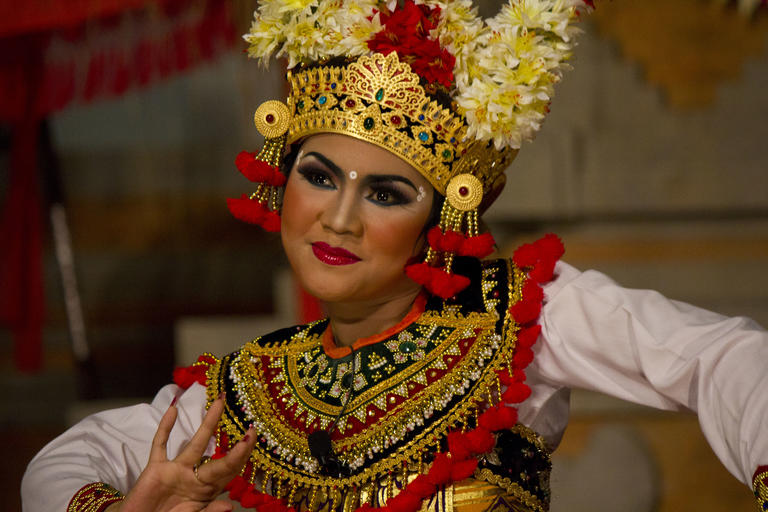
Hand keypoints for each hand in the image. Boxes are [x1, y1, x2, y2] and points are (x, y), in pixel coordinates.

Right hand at [111, 394, 256, 511]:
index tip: (251, 438)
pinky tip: (172, 410)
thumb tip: (230, 506)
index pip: (228, 470)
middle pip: (218, 454)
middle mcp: (194, 477)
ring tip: (219, 402)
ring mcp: (175, 470)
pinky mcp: (155, 469)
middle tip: (252, 426)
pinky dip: (165, 428)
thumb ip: (208, 511)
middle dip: (234, 442)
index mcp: (205, 491)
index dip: (241, 455)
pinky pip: (160, 445)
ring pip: (195, 442)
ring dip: (208, 422)